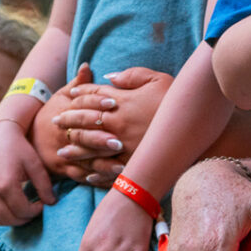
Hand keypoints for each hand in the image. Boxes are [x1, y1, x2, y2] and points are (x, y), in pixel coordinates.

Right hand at [0, 120, 54, 224]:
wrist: (0, 136)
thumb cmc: (19, 148)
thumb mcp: (36, 165)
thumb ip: (44, 185)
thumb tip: (51, 202)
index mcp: (6, 185)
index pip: (22, 210)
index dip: (35, 211)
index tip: (43, 204)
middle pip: (9, 219)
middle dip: (25, 218)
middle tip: (36, 210)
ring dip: (13, 220)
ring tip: (27, 211)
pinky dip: (3, 216)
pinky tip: (15, 208)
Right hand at [30, 65, 121, 183]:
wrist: (24, 136)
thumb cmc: (51, 112)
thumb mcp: (61, 96)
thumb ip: (78, 84)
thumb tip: (87, 65)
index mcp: (66, 112)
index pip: (81, 106)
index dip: (97, 103)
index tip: (114, 102)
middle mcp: (64, 134)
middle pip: (82, 135)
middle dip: (100, 139)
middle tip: (119, 141)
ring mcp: (63, 153)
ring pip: (83, 159)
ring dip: (102, 163)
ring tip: (122, 165)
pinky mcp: (64, 169)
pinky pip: (80, 176)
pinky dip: (96, 179)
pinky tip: (112, 180)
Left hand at [46, 66, 172, 185]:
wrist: (195, 123)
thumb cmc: (177, 99)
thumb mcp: (158, 78)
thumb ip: (132, 75)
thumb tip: (110, 77)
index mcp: (123, 101)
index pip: (93, 95)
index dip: (80, 93)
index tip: (69, 94)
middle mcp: (118, 122)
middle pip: (84, 120)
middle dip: (68, 120)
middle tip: (55, 122)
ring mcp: (124, 144)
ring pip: (90, 148)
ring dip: (74, 150)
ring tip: (62, 152)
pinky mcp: (133, 162)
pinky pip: (108, 170)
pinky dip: (96, 174)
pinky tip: (87, 175)